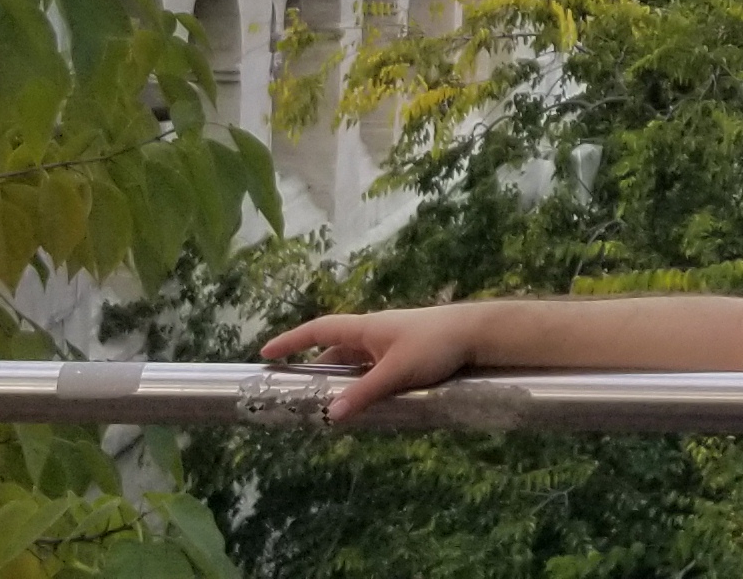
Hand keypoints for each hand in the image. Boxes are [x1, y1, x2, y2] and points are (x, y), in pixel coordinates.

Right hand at [259, 304, 483, 416]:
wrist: (477, 333)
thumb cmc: (435, 345)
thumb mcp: (396, 372)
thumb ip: (364, 394)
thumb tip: (331, 416)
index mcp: (365, 328)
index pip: (318, 330)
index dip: (291, 340)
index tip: (265, 352)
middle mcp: (374, 332)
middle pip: (334, 348)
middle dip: (314, 367)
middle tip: (296, 389)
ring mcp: (391, 342)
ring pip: (355, 360)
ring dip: (339, 378)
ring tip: (326, 402)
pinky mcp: (406, 353)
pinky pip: (373, 367)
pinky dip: (361, 381)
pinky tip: (362, 400)